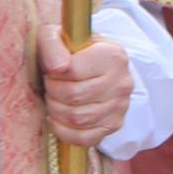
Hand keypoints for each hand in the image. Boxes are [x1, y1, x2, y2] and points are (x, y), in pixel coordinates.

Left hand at [38, 26, 136, 146]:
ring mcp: (121, 106)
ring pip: (77, 119)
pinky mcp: (114, 125)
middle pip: (74, 97)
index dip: (53, 73)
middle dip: (52, 91)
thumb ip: (53, 45)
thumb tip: (57, 68)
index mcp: (113, 56)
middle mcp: (122, 82)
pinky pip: (85, 139)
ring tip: (54, 98)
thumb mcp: (56, 35)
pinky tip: (56, 118)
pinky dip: (63, 131)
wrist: (89, 63)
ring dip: (55, 110)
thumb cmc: (69, 49)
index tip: (52, 69)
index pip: (72, 71)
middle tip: (50, 84)